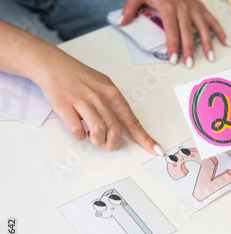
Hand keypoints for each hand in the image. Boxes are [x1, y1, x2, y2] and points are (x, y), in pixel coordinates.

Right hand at [37, 48, 161, 153]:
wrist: (54, 65)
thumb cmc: (80, 78)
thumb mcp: (104, 86)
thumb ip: (115, 105)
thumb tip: (126, 125)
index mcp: (113, 94)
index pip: (133, 121)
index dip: (145, 138)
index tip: (156, 150)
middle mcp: (100, 98)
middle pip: (115, 131)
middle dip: (112, 143)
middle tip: (107, 143)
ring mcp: (82, 102)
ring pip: (98, 132)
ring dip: (96, 140)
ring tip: (91, 135)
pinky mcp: (65, 107)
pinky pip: (77, 131)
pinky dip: (79, 136)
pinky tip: (78, 130)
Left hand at [121, 0, 228, 67]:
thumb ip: (130, 8)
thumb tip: (121, 22)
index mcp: (168, 7)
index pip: (171, 31)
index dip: (172, 46)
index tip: (173, 59)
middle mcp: (184, 8)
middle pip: (187, 33)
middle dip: (189, 50)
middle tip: (190, 64)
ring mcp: (194, 8)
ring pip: (203, 28)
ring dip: (208, 44)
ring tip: (210, 58)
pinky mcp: (201, 7)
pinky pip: (213, 20)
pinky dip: (220, 32)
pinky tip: (225, 43)